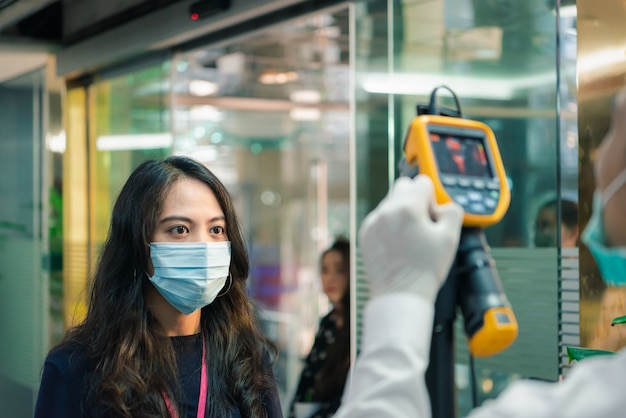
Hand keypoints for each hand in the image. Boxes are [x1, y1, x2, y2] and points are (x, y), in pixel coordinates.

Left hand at [359, 175, 463, 302]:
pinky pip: (380, 218)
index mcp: (407, 208)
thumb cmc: (425, 269)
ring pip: (390, 203)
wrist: (399, 295)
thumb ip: (452, 211)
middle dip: (415, 199)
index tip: (433, 217)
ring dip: (402, 212)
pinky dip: (389, 225)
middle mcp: (386, 211)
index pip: (422, 182)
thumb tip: (443, 205)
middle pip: (403, 186)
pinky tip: (398, 246)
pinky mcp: (365, 234)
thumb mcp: (450, 238)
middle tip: (423, 224)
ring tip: (410, 239)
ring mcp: (373, 222)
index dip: (432, 198)